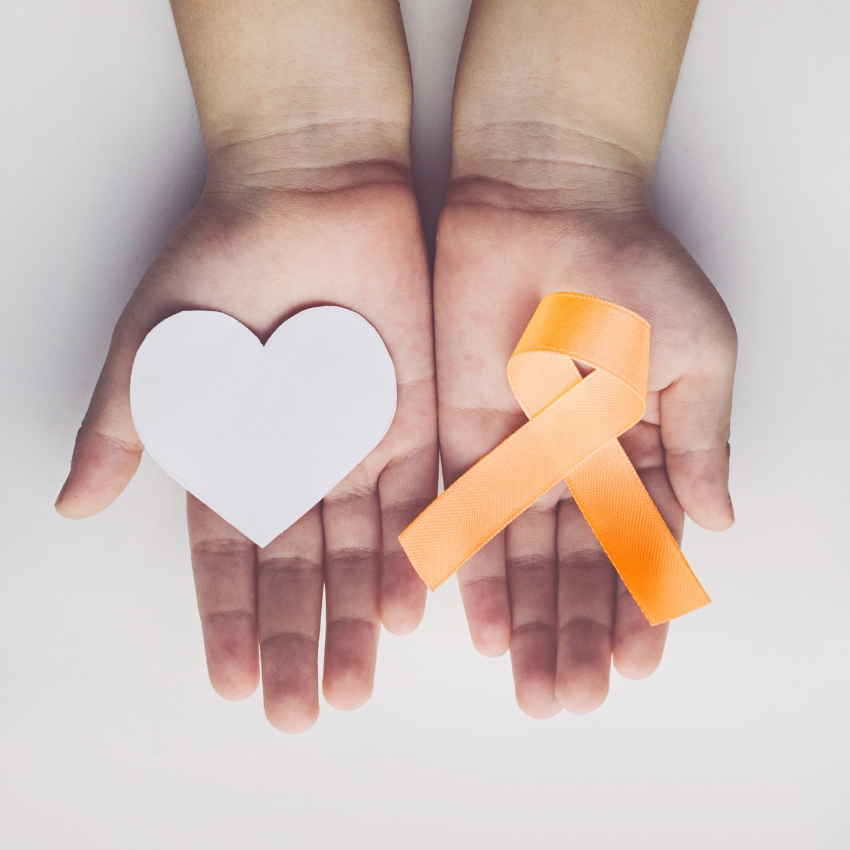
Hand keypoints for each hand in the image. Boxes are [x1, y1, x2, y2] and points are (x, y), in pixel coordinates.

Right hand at [56, 166, 435, 731]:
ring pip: (360, 551)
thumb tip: (69, 502)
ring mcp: (358, 446)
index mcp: (235, 455)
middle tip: (301, 711)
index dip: (229, 621)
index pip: (231, 559)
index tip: (231, 682)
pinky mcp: (414, 419)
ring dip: (356, 618)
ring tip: (355, 684)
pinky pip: (417, 496)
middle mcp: (299, 464)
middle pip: (299, 570)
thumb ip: (120, 426)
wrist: (309, 189)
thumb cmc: (222, 260)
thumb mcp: (156, 348)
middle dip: (298, 640)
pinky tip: (409, 607)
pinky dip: (413, 551)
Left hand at [434, 187, 734, 716]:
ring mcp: (515, 453)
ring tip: (528, 683)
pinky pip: (460, 510)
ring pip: (519, 556)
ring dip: (525, 621)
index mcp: (637, 447)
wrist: (544, 202)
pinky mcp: (458, 433)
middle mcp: (574, 463)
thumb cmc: (628, 266)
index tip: (635, 665)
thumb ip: (700, 439)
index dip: (639, 607)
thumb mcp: (694, 351)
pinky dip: (467, 565)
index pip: (639, 547)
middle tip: (570, 699)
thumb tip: (723, 521)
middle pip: (575, 567)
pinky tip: (474, 620)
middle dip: (575, 634)